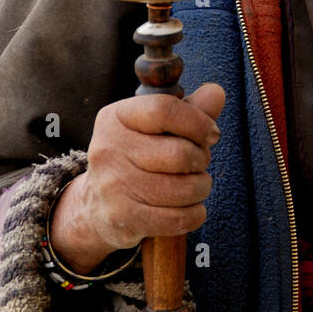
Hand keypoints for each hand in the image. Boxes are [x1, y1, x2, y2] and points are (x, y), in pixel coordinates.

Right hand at [50, 82, 224, 274]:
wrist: (95, 206)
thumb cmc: (135, 158)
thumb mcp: (155, 127)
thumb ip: (189, 109)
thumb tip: (217, 93)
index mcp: (116, 117)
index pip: (163, 109)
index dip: (198, 122)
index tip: (211, 134)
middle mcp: (109, 149)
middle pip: (180, 153)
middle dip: (201, 160)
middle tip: (198, 163)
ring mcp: (113, 185)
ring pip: (184, 189)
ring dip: (201, 188)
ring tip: (193, 185)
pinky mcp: (124, 218)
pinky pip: (179, 219)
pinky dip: (195, 214)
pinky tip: (188, 207)